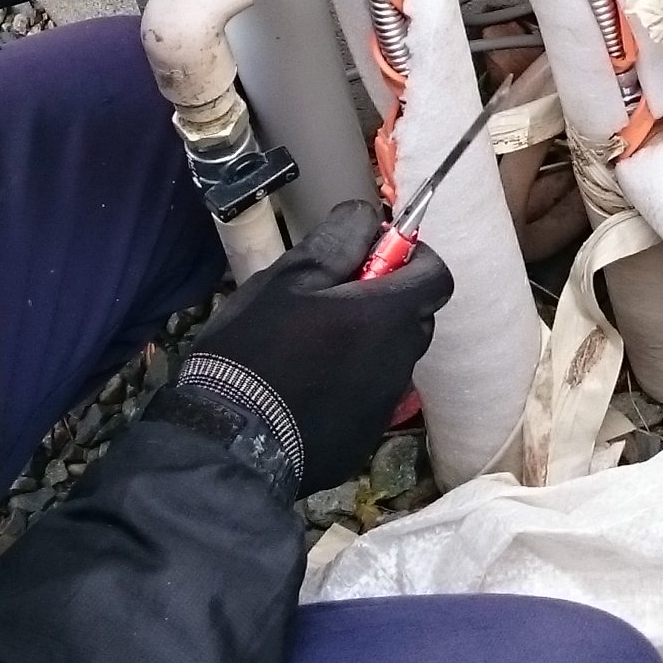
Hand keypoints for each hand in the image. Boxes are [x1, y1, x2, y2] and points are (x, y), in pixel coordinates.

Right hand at [154, 197, 452, 499]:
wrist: (226, 444)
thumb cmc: (254, 350)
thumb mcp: (286, 280)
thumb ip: (338, 242)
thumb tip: (371, 219)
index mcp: (387, 316)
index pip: (437, 276)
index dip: (412, 258)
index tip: (374, 255)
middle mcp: (400, 360)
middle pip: (415, 317)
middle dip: (386, 300)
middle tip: (330, 299)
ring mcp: (384, 404)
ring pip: (391, 357)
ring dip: (366, 342)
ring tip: (309, 346)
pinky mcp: (364, 437)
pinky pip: (370, 395)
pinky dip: (350, 383)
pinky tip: (304, 387)